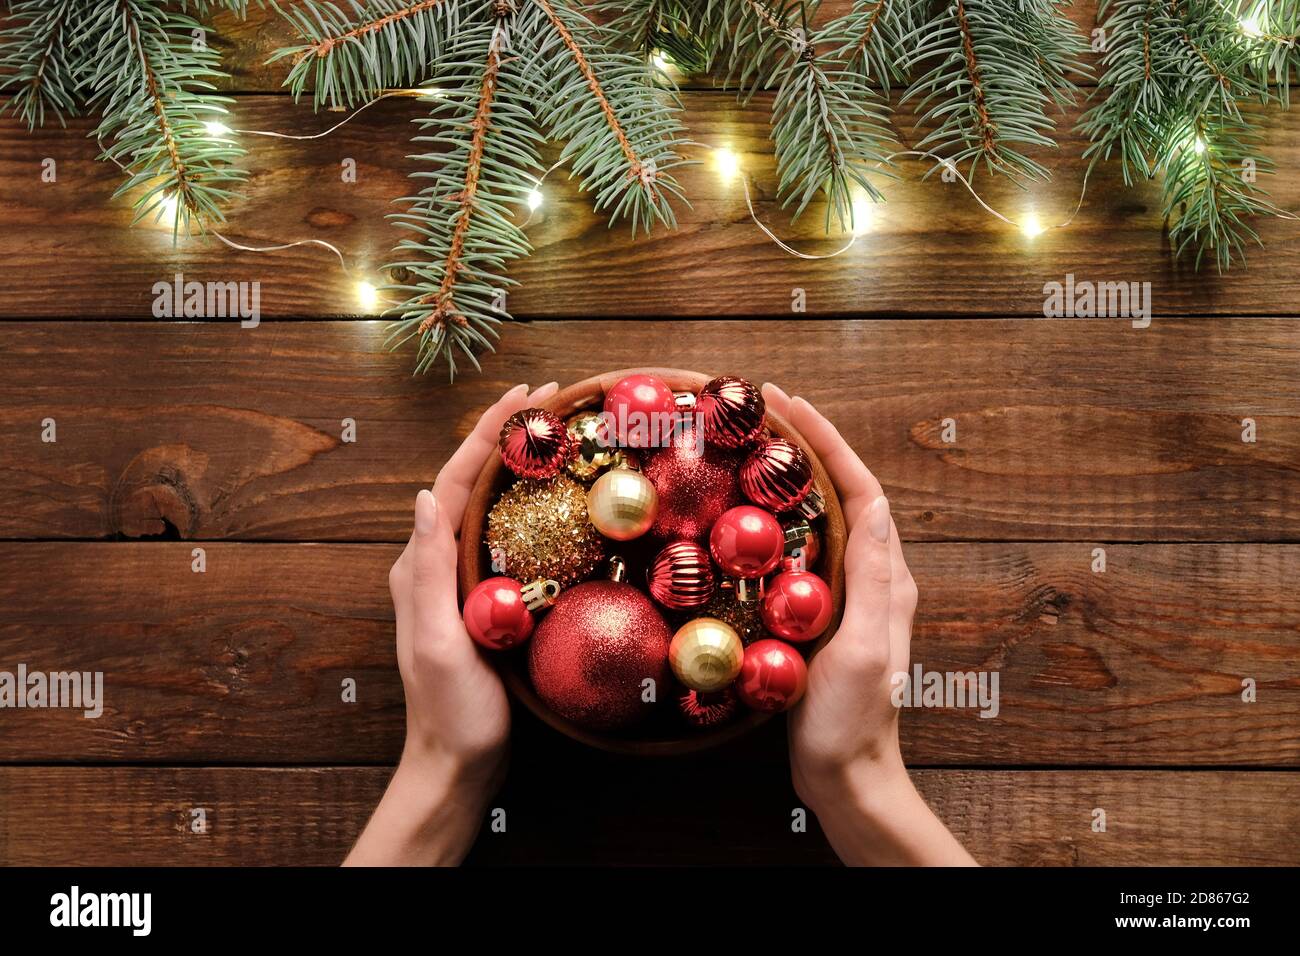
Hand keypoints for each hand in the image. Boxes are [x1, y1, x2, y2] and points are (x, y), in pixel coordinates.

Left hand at [346, 381, 557, 865]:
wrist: (458, 765)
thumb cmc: (452, 711)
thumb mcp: (438, 641)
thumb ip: (427, 571)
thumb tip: (427, 495)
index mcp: (421, 566)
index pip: (454, 482)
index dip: (488, 433)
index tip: (526, 395)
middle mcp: (436, 565)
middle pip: (472, 484)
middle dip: (505, 435)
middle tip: (551, 401)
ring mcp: (461, 582)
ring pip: (489, 507)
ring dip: (517, 464)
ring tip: (556, 433)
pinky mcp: (486, 601)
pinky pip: (506, 538)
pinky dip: (529, 505)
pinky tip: (558, 501)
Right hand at [762, 384, 975, 865]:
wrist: (845, 777)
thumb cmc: (853, 719)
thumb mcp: (864, 645)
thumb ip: (873, 576)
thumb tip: (875, 501)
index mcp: (887, 579)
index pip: (862, 490)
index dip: (828, 442)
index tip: (789, 405)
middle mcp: (871, 579)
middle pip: (841, 493)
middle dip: (807, 445)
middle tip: (762, 410)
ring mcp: (844, 597)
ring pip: (819, 518)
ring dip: (790, 476)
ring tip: (751, 444)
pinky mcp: (816, 616)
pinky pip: (798, 550)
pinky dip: (775, 518)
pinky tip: (745, 516)